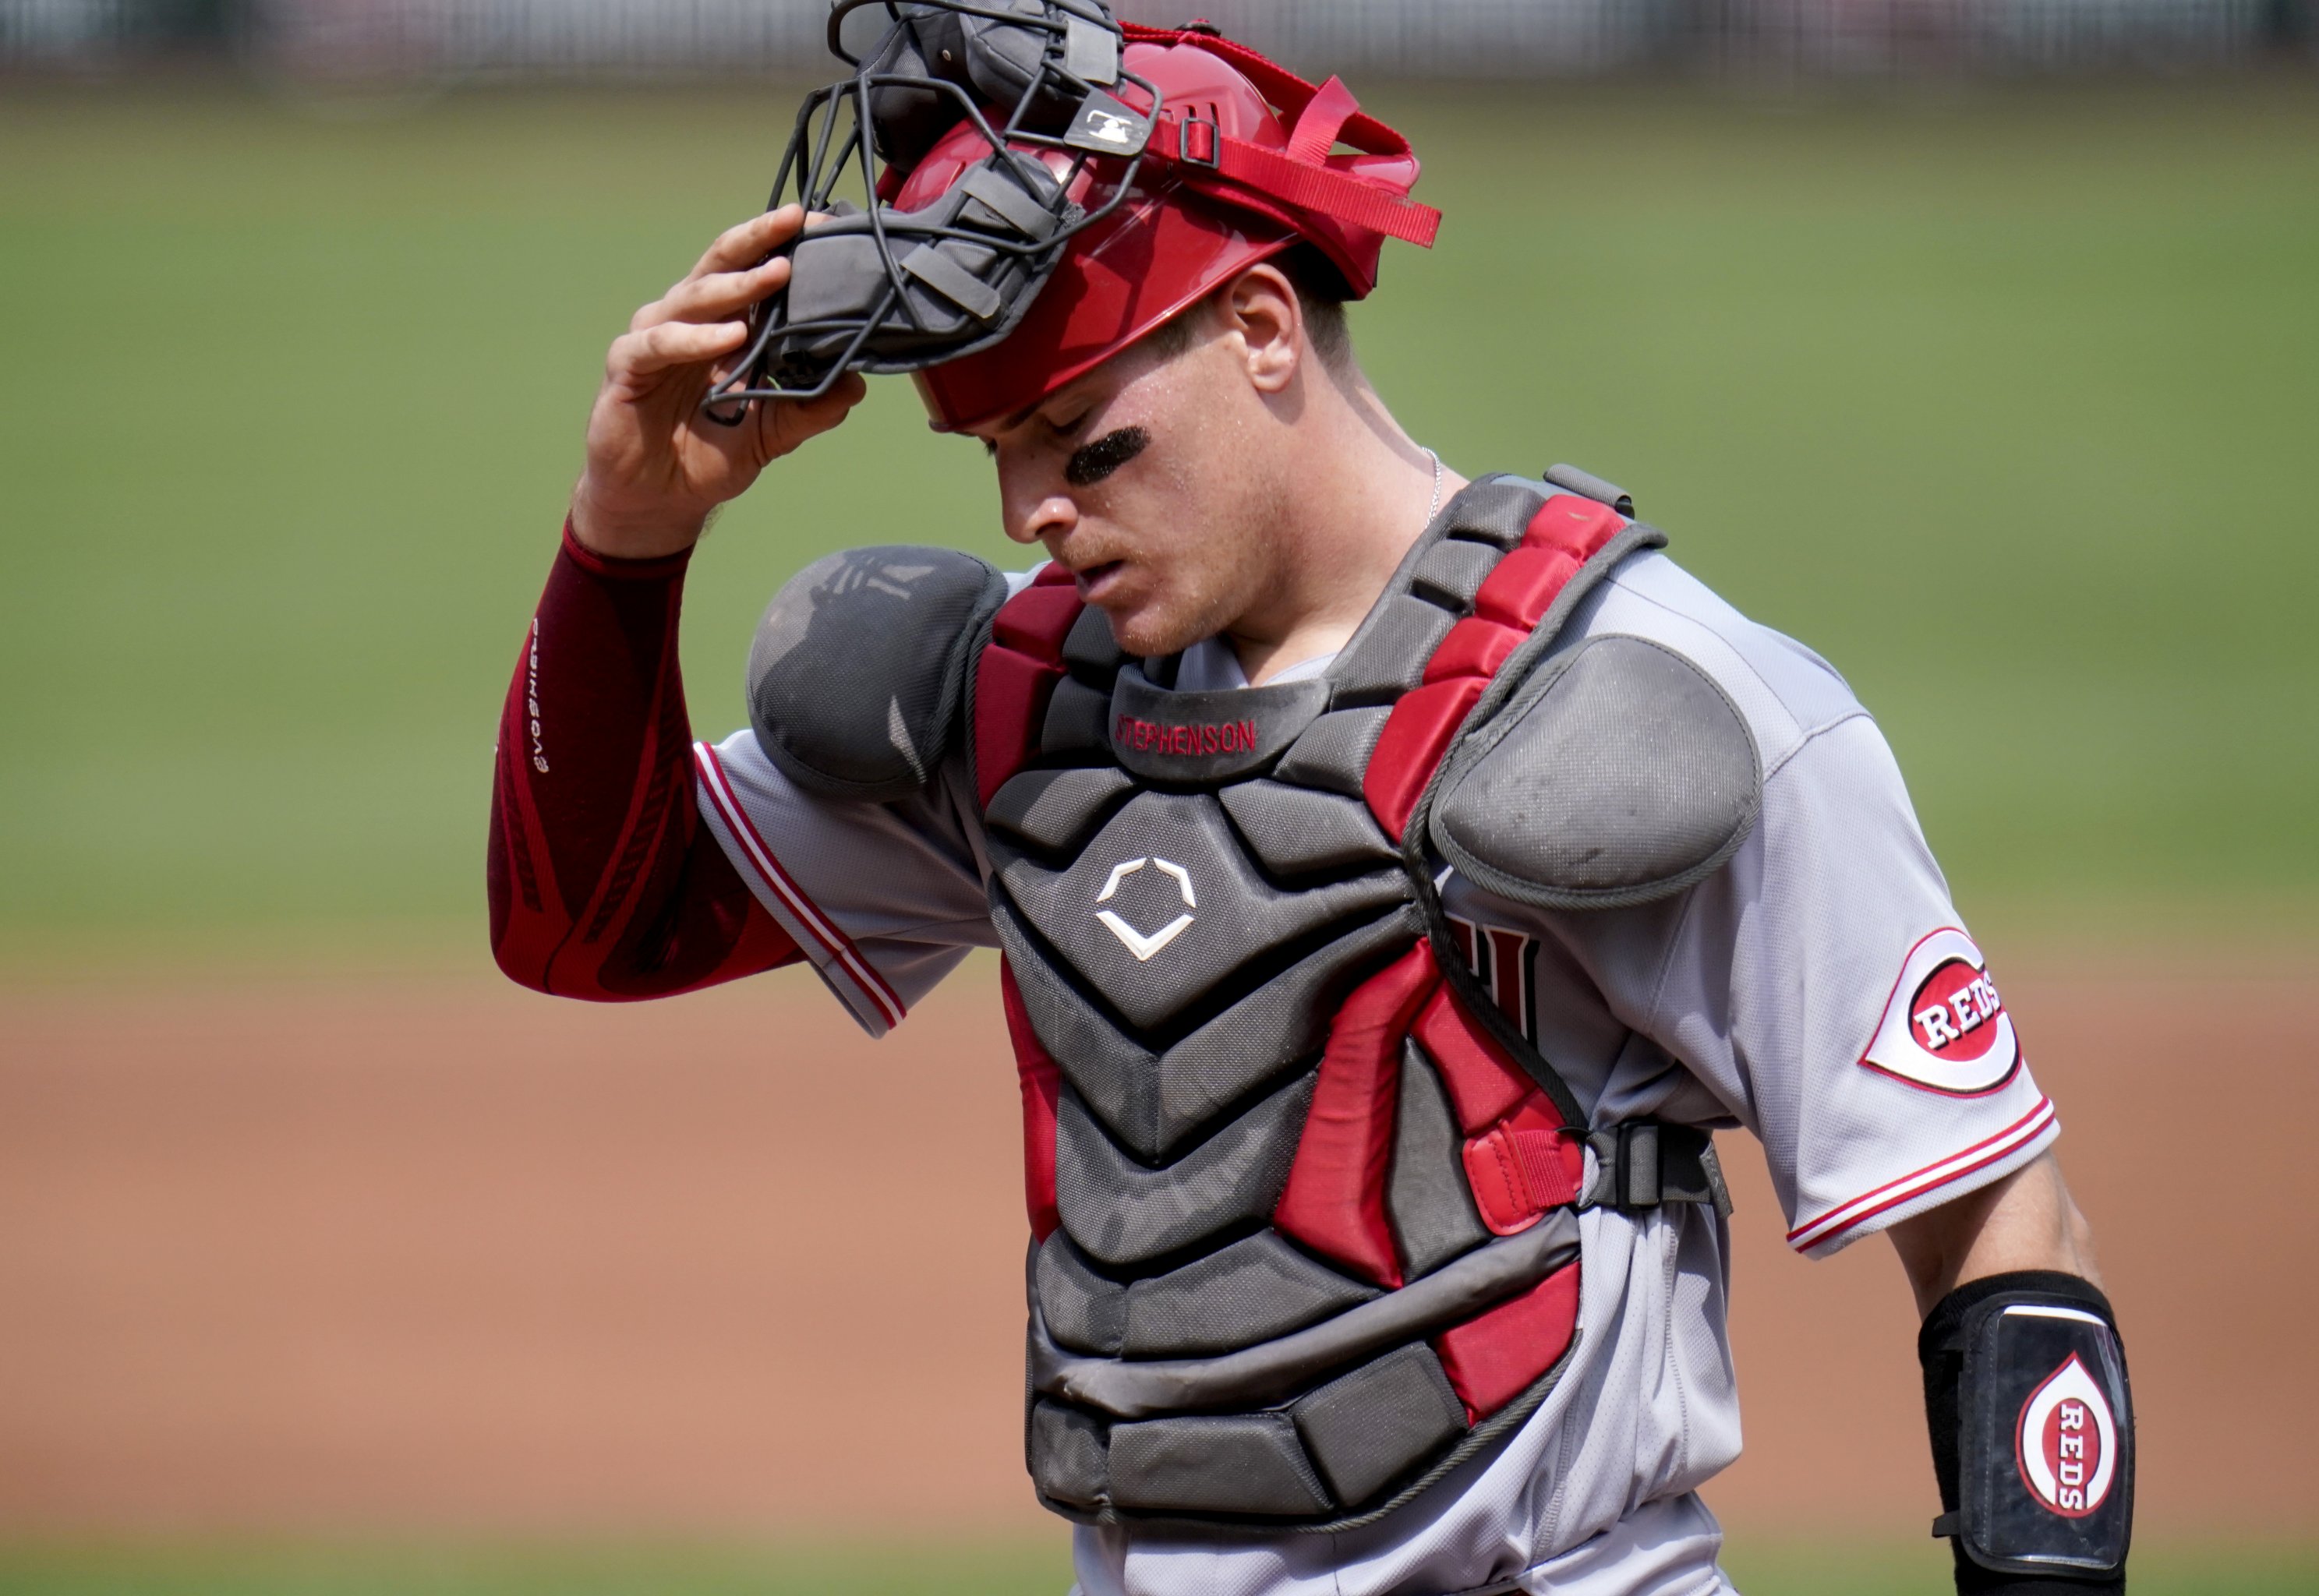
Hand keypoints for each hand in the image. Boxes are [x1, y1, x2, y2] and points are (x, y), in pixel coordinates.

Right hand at [569, 205, 866, 559]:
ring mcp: (655, 339)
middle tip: (794, 222)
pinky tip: (729, 337)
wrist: (659, 501)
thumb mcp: (772, 433)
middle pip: (721, 264)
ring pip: (693, 297)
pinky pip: (659, 343)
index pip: (751, 271)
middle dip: (758, 240)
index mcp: (723, 325)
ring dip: (735, 286)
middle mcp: (688, 321)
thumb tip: (858, 384)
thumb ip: (811, 408)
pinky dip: (694, 338)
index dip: (780, 246)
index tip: (820, 225)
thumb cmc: (707, 455)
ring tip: (774, 276)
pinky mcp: (627, 367)